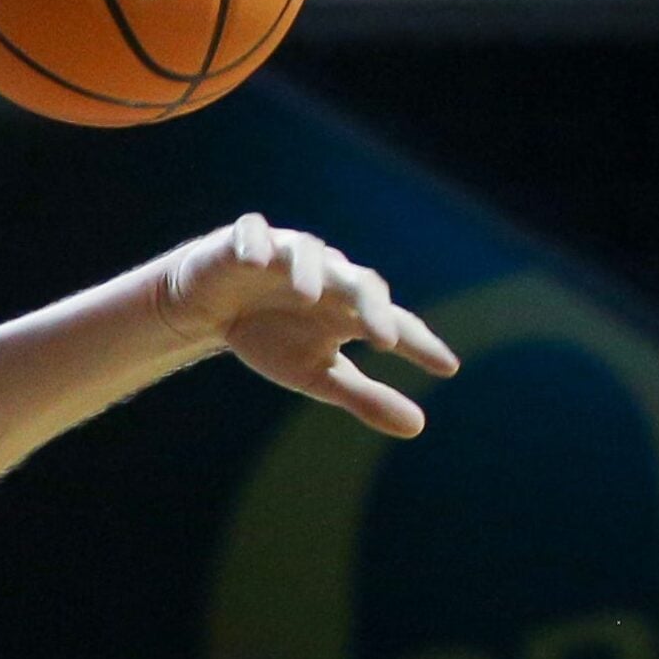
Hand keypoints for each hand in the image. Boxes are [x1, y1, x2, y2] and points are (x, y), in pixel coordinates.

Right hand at [155, 213, 457, 436]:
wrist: (212, 305)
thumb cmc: (271, 335)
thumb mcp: (316, 374)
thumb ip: (364, 397)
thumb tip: (418, 427)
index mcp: (347, 309)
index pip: (393, 322)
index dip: (419, 343)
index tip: (447, 369)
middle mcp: (325, 276)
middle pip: (358, 282)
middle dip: (372, 307)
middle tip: (384, 340)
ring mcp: (284, 255)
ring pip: (307, 251)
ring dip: (309, 271)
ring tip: (309, 297)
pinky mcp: (242, 242)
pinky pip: (251, 231)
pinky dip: (255, 243)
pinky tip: (255, 262)